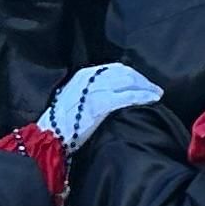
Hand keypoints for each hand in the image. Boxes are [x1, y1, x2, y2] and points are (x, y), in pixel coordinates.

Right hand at [45, 62, 167, 149]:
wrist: (48, 137)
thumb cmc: (60, 124)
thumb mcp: (74, 99)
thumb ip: (91, 92)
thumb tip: (111, 92)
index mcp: (84, 76)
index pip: (115, 69)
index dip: (133, 75)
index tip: (143, 82)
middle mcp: (90, 78)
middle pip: (125, 73)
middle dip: (142, 81)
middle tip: (155, 90)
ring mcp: (95, 89)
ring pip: (128, 82)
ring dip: (146, 88)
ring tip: (156, 95)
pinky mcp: (99, 103)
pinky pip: (126, 96)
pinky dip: (141, 97)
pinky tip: (151, 100)